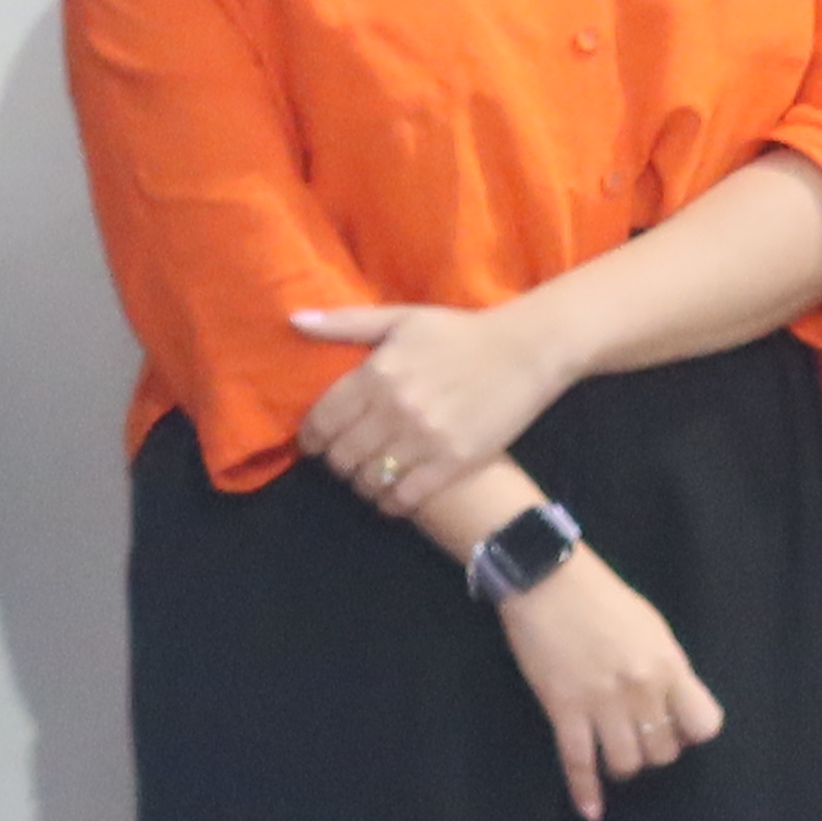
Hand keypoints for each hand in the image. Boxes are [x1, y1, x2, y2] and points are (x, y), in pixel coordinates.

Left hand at [293, 302, 569, 519]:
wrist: (528, 350)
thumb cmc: (462, 332)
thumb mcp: (403, 318)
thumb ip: (346, 323)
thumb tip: (293, 320)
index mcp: (378, 374)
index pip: (322, 422)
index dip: (312, 439)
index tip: (318, 443)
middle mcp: (396, 409)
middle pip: (341, 457)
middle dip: (338, 461)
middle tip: (349, 457)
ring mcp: (425, 439)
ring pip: (368, 480)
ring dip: (362, 482)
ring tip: (371, 474)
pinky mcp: (453, 462)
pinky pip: (403, 498)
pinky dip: (390, 502)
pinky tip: (393, 494)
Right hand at [490, 547, 724, 820]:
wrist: (548, 582)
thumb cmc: (604, 599)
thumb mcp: (653, 629)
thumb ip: (669, 669)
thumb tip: (676, 705)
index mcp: (669, 666)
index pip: (703, 724)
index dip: (692, 733)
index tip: (679, 727)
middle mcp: (641, 690)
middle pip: (662, 751)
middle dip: (655, 751)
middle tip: (640, 737)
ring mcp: (601, 704)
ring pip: (625, 764)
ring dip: (624, 766)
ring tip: (616, 755)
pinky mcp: (563, 712)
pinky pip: (578, 764)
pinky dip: (586, 793)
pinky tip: (592, 810)